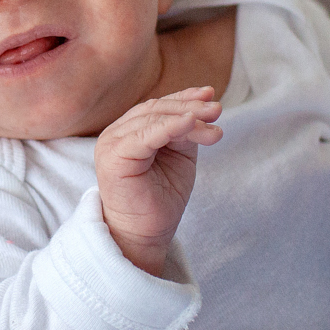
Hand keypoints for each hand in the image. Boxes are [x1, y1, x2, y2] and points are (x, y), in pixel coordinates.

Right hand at [94, 88, 222, 275]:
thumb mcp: (179, 156)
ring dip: (188, 117)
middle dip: (190, 106)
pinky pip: (145, 136)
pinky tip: (191, 123)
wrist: (144, 234)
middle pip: (156, 109)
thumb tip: (205, 106)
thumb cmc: (160, 198)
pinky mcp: (114, 157)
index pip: (157, 107)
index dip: (184, 97)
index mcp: (128, 131)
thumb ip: (186, 131)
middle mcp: (116, 133)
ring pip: (153, 119)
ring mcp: (112, 143)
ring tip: (214, 121)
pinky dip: (170, 127)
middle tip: (217, 110)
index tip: (211, 94)